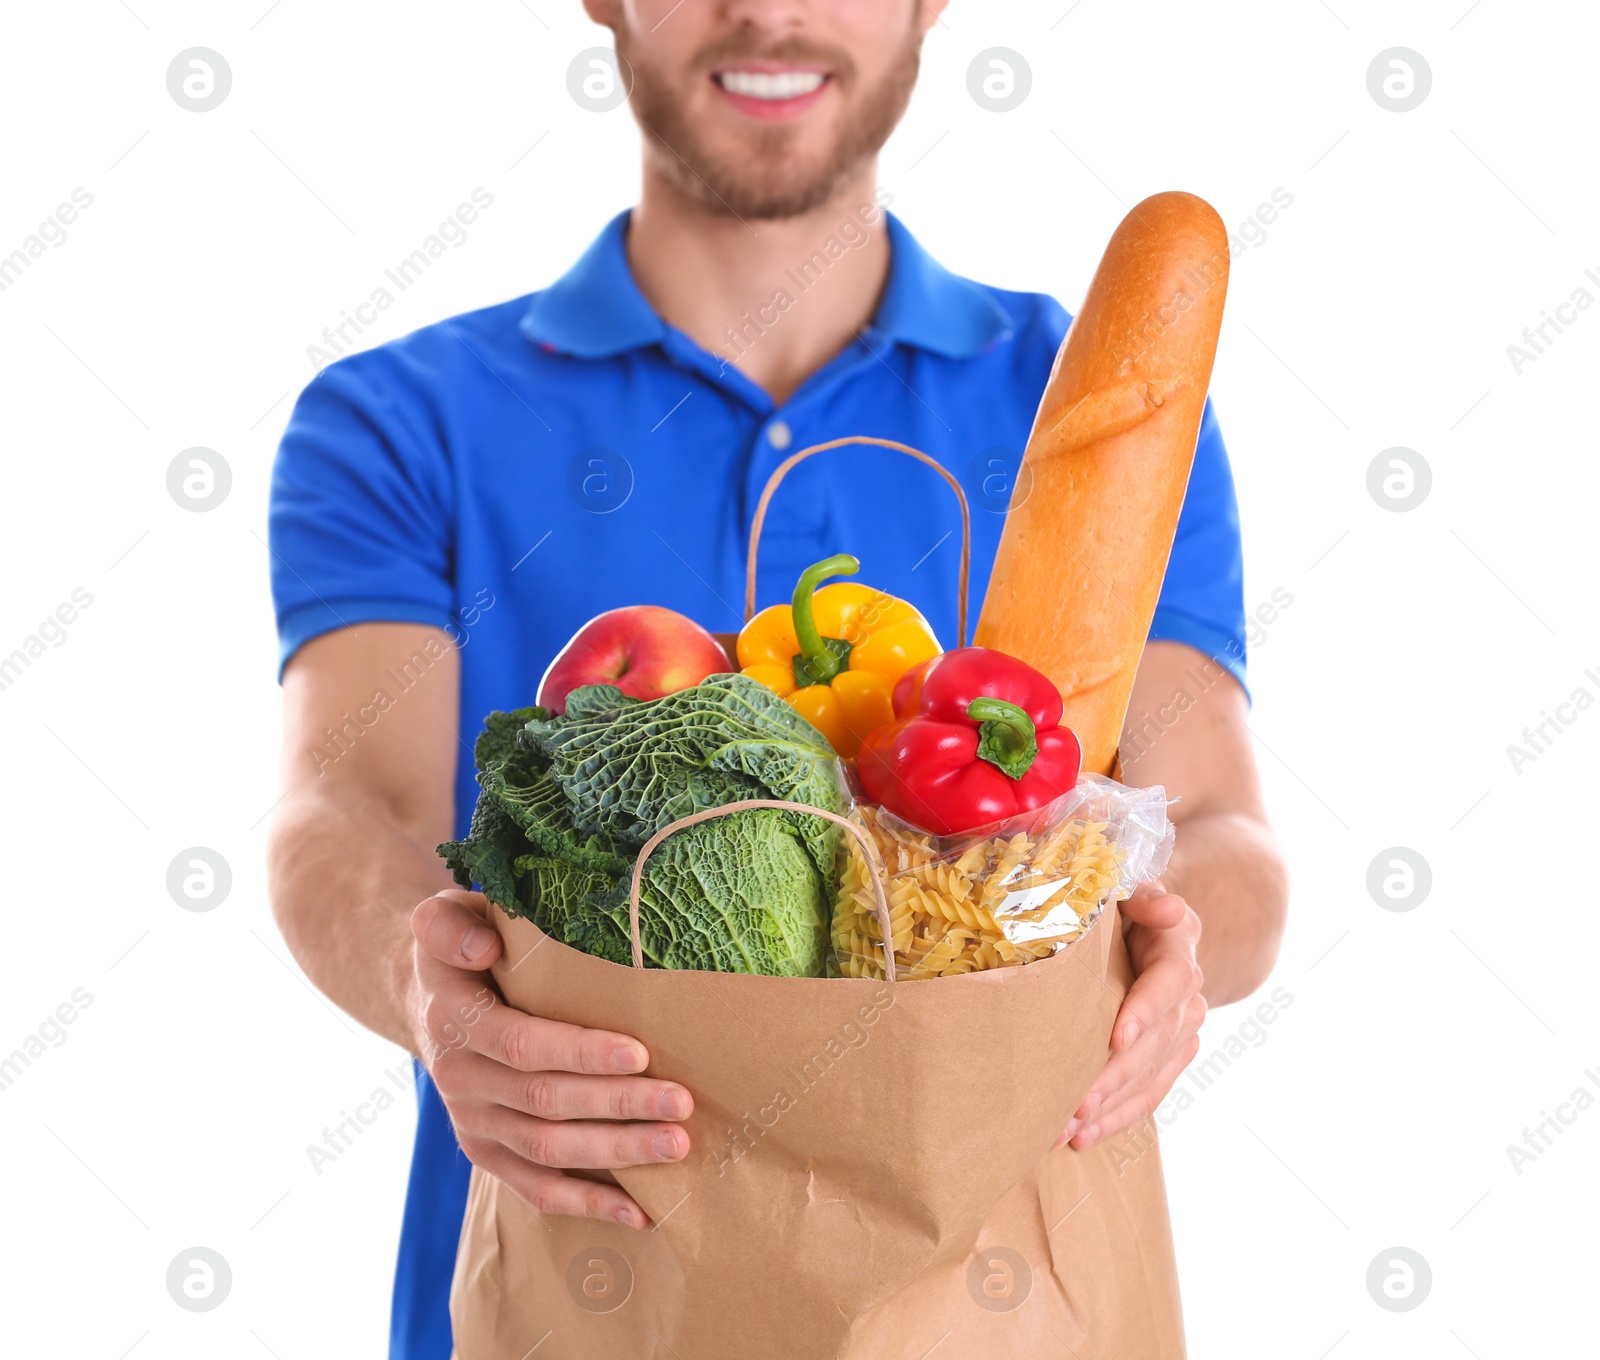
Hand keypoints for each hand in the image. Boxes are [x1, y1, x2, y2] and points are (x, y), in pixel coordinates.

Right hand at [408, 889, 692, 1228]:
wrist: (426, 995)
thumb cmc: (460, 945)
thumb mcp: (443, 916)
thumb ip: (451, 926)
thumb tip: (483, 947)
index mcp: (453, 1020)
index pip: (522, 1044)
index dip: (581, 1052)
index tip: (639, 1051)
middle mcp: (459, 1079)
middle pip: (546, 1102)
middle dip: (619, 1105)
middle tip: (681, 1103)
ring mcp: (472, 1123)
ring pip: (548, 1150)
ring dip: (616, 1153)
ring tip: (676, 1146)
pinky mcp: (486, 1152)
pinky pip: (536, 1188)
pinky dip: (588, 1203)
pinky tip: (642, 1211)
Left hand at [1057, 881, 1205, 1150]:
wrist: (1134, 917)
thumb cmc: (1112, 898)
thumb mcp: (1121, 882)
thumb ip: (1139, 892)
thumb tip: (1170, 908)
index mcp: (1178, 942)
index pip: (1168, 981)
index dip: (1144, 1011)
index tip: (1115, 1039)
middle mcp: (1188, 989)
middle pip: (1158, 1040)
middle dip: (1116, 1074)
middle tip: (1076, 1103)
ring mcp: (1182, 1027)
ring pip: (1154, 1075)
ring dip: (1113, 1106)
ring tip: (1070, 1130)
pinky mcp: (1169, 1055)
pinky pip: (1150, 1093)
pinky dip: (1118, 1117)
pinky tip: (1083, 1138)